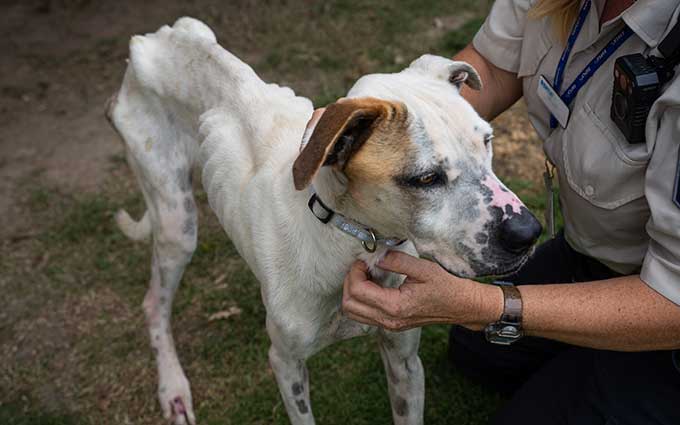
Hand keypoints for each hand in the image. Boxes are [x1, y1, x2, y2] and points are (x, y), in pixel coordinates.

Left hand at [342, 251, 502, 331]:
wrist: (462, 307)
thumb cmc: (447, 287)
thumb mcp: (423, 268)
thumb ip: (396, 261)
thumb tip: (376, 255)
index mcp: (395, 306)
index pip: (358, 291)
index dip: (355, 272)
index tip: (364, 260)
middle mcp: (389, 320)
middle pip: (349, 305)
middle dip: (350, 282)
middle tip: (362, 267)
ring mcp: (390, 325)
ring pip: (354, 312)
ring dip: (354, 292)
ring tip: (367, 275)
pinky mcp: (391, 324)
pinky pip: (364, 315)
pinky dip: (362, 299)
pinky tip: (374, 284)